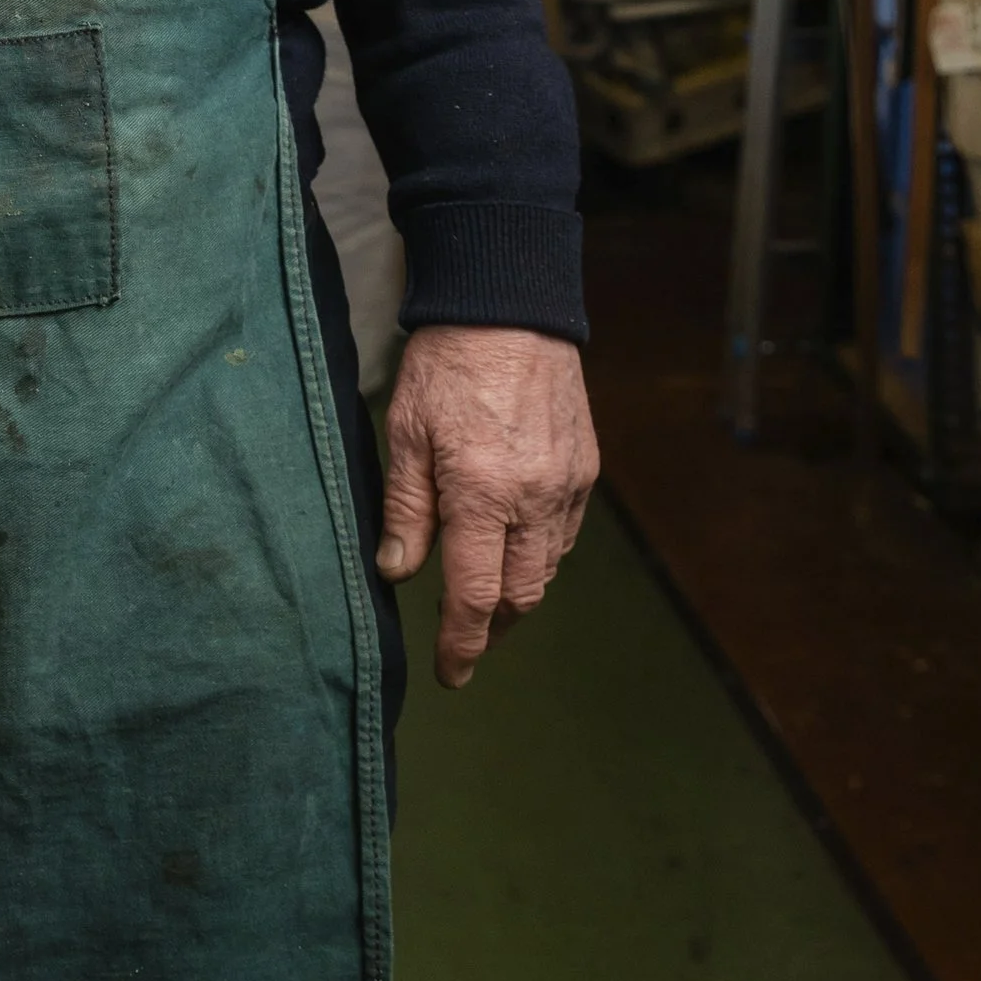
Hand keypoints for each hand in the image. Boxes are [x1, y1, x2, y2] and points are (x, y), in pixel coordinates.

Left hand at [374, 325, 597, 688]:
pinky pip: (563, 534)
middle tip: (461, 638)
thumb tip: (396, 570)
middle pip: (520, 595)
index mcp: (483, 491)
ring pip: (547, 569)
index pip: (474, 595)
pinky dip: (538, 553)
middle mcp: (534, 497)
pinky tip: (510, 544)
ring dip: (516, 592)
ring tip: (481, 595)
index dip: (462, 644)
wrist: (511, 306)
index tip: (450, 675)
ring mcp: (567, 484)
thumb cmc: (447, 363)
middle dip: (490, 627)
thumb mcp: (406, 431)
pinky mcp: (584, 469)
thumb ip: (406, 508)